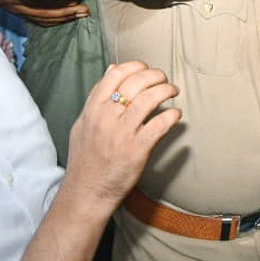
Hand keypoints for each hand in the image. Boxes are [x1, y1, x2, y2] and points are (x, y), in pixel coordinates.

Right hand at [63, 61, 181, 214]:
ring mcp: (121, 134)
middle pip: (135, 83)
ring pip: (148, 99)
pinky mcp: (136, 150)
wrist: (85, 193)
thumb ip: (97, 97)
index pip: (115, 75)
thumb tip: (112, 69)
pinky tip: (175, 114)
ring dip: (166, 90)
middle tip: (164, 80)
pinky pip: (158, 125)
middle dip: (155, 76)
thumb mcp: (83, 124)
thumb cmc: (86, 160)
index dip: (135, 67)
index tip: (146, 69)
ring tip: (173, 91)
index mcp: (92, 110)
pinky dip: (171, 116)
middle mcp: (105, 118)